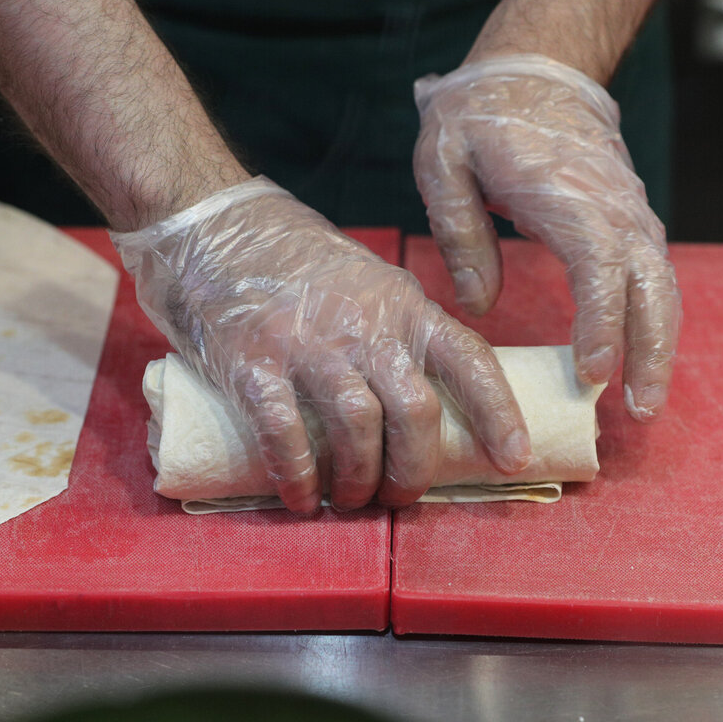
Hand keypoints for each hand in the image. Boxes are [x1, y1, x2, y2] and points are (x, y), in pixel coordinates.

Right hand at [112, 178, 530, 512]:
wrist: (206, 222)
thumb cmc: (289, 258)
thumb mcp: (364, 279)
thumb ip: (394, 329)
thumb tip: (420, 402)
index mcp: (400, 304)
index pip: (468, 359)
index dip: (499, 413)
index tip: (516, 457)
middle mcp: (363, 324)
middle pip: (415, 412)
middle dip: (413, 471)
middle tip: (397, 496)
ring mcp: (307, 344)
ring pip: (358, 430)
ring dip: (357, 481)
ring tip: (347, 499)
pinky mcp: (252, 363)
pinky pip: (287, 435)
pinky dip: (298, 476)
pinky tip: (300, 497)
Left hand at [414, 54, 680, 420]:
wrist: (531, 73)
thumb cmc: (480, 119)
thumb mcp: (444, 161)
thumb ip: (458, 231)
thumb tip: (477, 303)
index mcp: (567, 194)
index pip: (600, 265)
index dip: (602, 321)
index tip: (594, 372)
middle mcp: (613, 207)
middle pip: (651, 286)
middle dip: (651, 351)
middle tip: (639, 410)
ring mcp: (630, 214)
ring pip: (661, 287)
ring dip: (660, 345)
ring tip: (644, 403)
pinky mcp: (631, 222)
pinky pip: (653, 278)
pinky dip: (653, 322)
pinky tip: (641, 363)